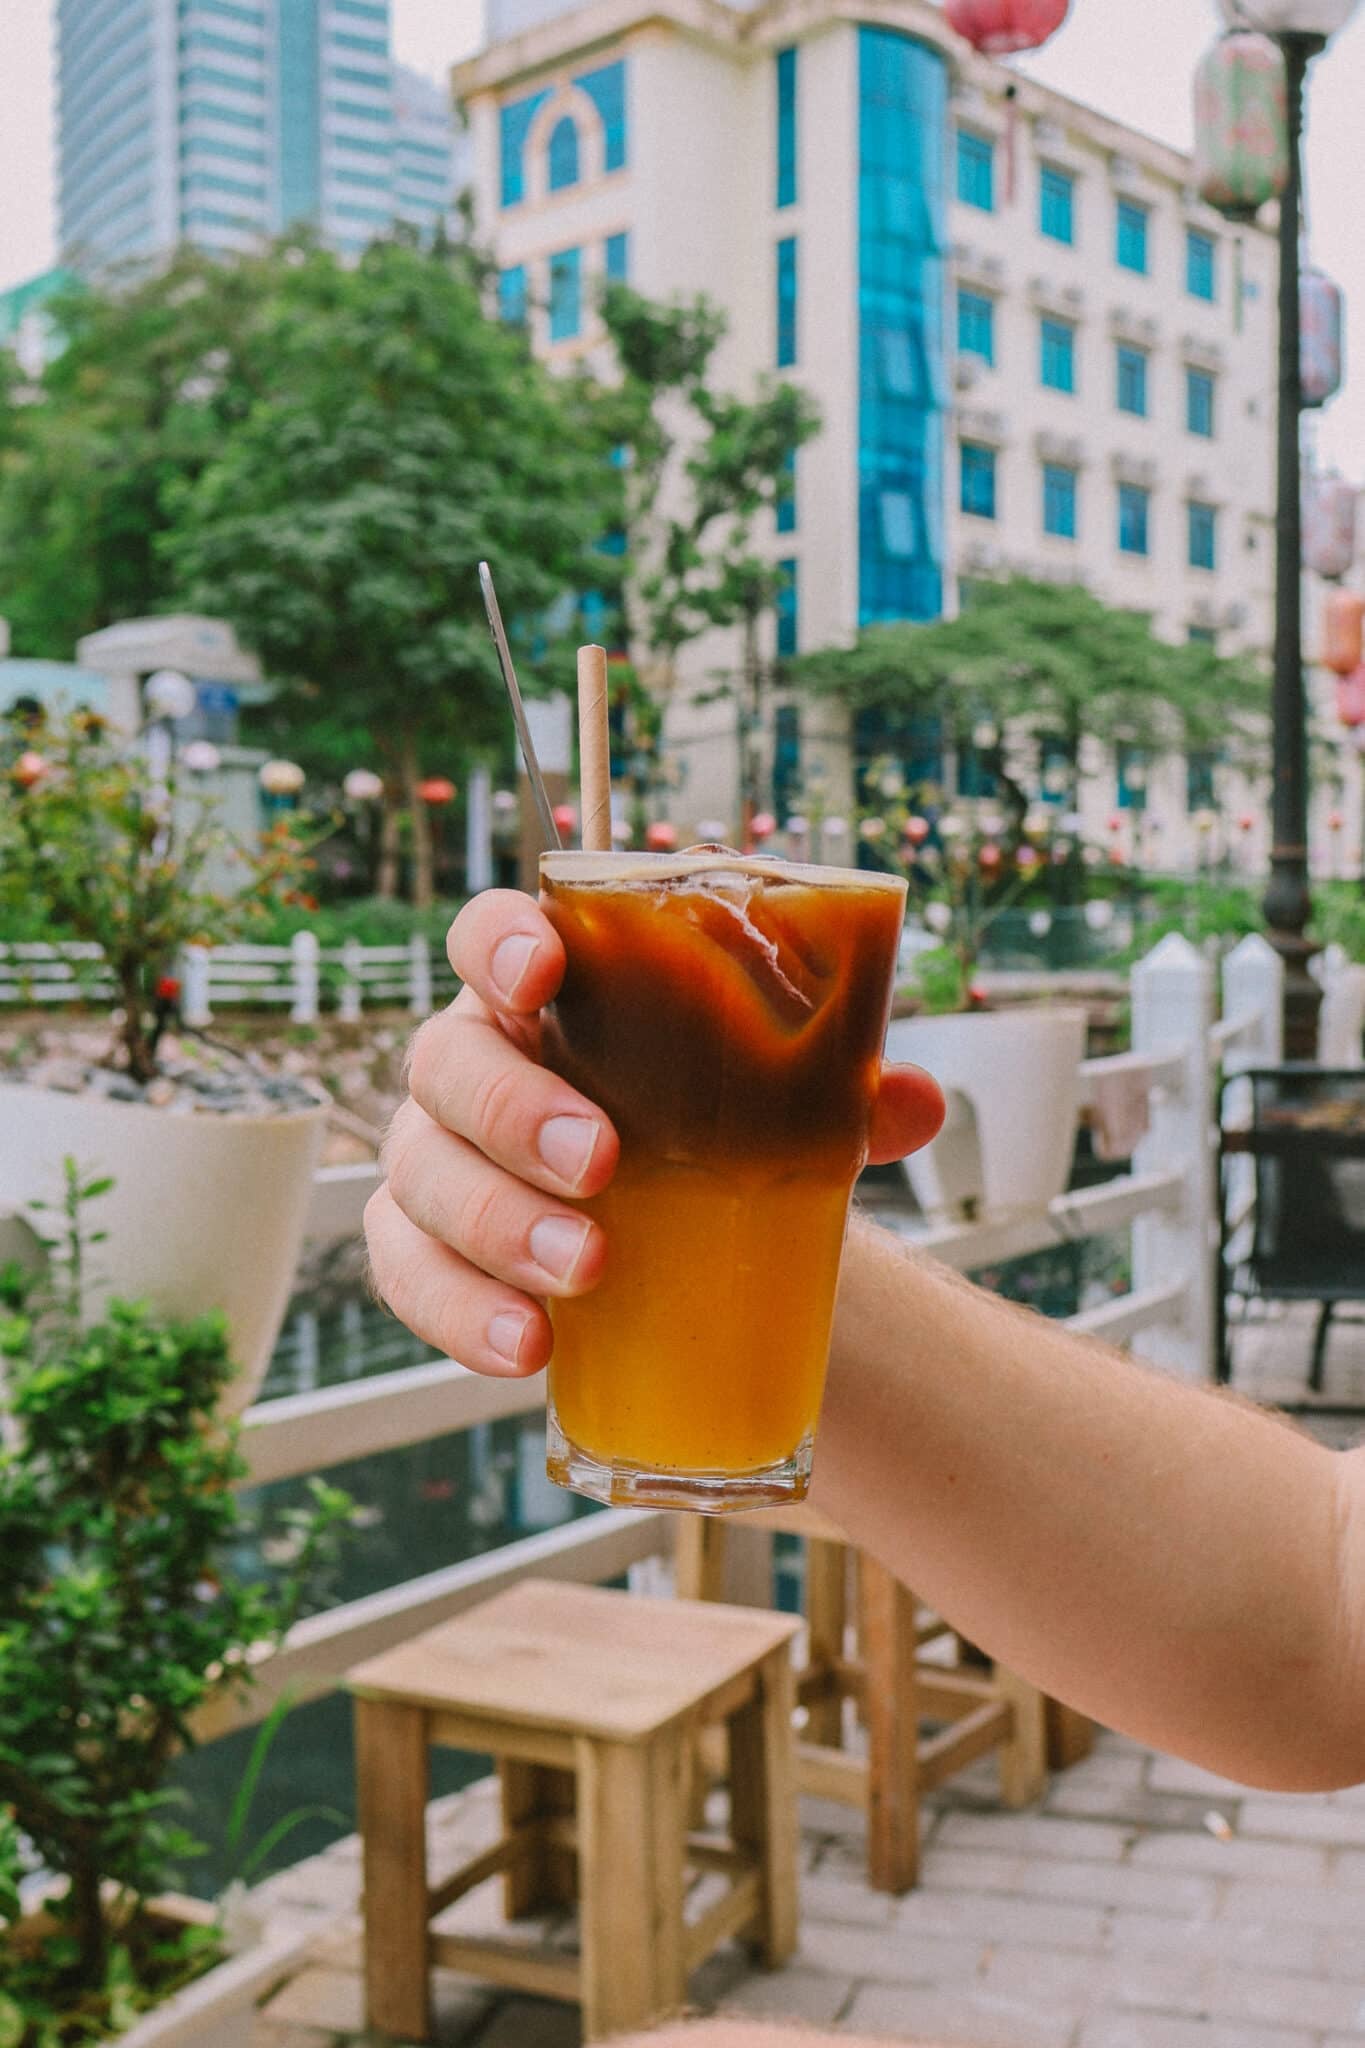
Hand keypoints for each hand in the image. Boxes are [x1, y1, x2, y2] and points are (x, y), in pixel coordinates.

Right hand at [366, 890, 943, 1377]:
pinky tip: (528, 1344)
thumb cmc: (709, 1124)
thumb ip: (837, 1085)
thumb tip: (910, 1101)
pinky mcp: (424, 1252)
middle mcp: (471, 1064)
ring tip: (586, 1271)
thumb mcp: (775, 1096)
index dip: (498, 942)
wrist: (681, 1231)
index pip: (489, 938)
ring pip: (421, 1177)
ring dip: (498, 1224)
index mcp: (544, 996)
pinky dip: (462, 1313)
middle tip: (601, 1160)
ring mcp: (437, 1160)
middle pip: (446, 1063)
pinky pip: (410, 1277)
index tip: (544, 969)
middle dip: (513, 1110)